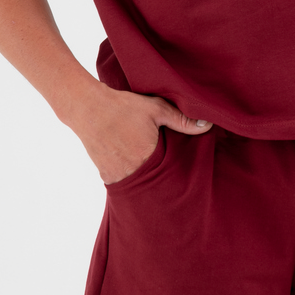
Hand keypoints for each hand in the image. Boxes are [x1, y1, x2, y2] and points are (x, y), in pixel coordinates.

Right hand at [65, 84, 211, 184]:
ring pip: (140, 187)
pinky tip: (137, 171)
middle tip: (173, 178)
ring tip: (156, 175)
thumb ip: (182, 120)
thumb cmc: (123, 107)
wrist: (87, 108)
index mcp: (149, 158)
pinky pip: (125, 185)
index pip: (173, 175)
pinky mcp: (106, 177)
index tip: (186, 174)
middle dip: (165, 181)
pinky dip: (132, 180)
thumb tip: (208, 125)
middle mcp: (133, 173)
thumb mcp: (156, 109)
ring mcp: (118, 178)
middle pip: (157, 184)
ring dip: (148, 182)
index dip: (180, 174)